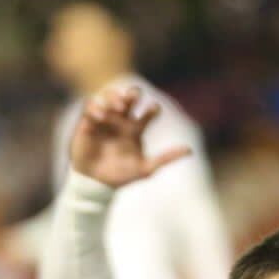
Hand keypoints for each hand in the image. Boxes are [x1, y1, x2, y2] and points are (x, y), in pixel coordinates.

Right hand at [68, 84, 191, 189]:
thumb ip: (166, 158)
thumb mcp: (146, 169)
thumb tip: (190, 150)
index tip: (154, 110)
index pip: (148, 113)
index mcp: (136, 128)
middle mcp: (121, 120)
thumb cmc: (122, 176)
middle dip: (132, 94)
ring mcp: (105, 119)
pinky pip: (90, 106)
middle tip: (134, 97)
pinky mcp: (87, 121)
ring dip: (114, 97)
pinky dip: (95, 107)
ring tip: (119, 106)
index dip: (152, 109)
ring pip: (110, 97)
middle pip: (128, 98)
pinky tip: (101, 116)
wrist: (96, 184)